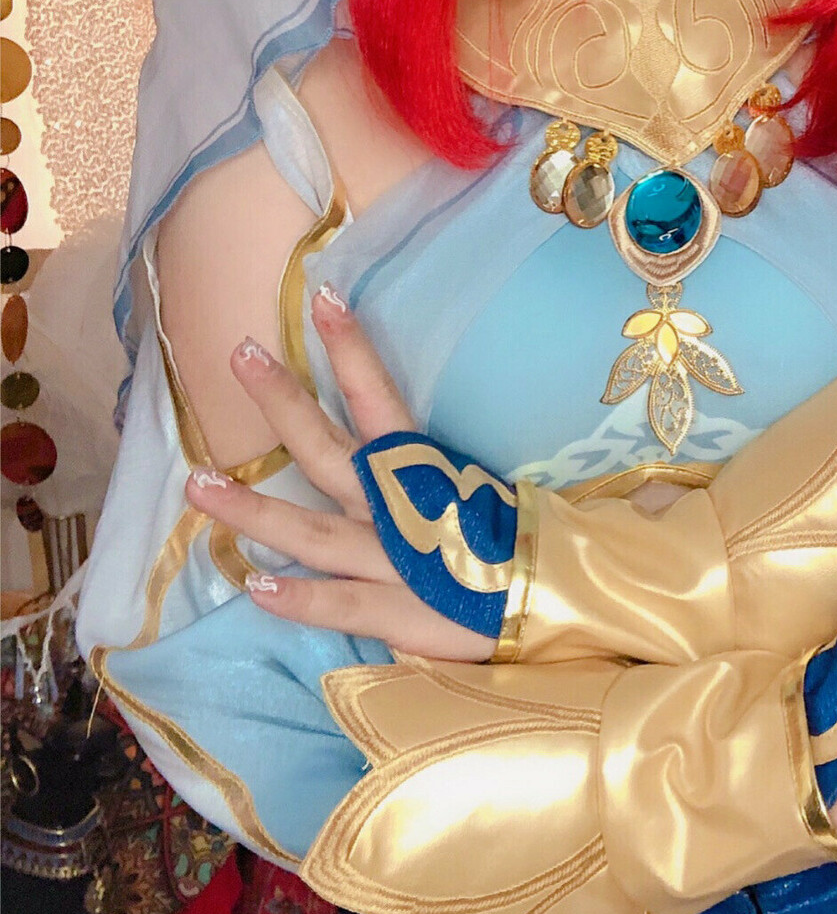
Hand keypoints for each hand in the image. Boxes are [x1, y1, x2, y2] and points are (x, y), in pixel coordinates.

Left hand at [184, 288, 495, 660]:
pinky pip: (341, 604)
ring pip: (313, 531)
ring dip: (253, 508)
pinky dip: (300, 597)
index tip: (322, 299)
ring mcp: (396, 561)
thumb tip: (426, 448)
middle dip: (283, 403)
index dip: (353, 349)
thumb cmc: (529, 546)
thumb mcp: (488, 498)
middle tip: (238, 353)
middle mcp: (401, 507)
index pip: (382, 397)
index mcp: (428, 471)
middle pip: (330, 448)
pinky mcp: (399, 614)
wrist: (563, 602)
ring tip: (196, 485)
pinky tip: (254, 585)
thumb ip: (449, 482)